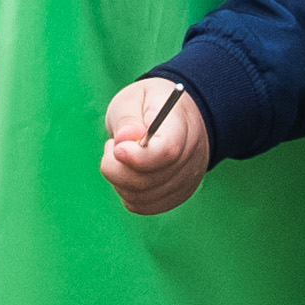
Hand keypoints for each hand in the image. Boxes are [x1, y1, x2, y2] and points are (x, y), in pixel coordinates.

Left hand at [101, 76, 212, 215]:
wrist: (177, 116)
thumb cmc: (151, 105)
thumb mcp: (134, 98)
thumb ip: (127, 119)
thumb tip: (124, 139)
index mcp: (181, 126)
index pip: (166, 152)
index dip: (136, 156)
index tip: (117, 147)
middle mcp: (191, 157)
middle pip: (149, 180)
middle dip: (117, 168)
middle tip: (113, 146)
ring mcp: (188, 180)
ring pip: (142, 197)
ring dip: (120, 180)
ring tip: (122, 156)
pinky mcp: (178, 195)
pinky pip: (143, 206)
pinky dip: (127, 193)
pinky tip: (128, 173)